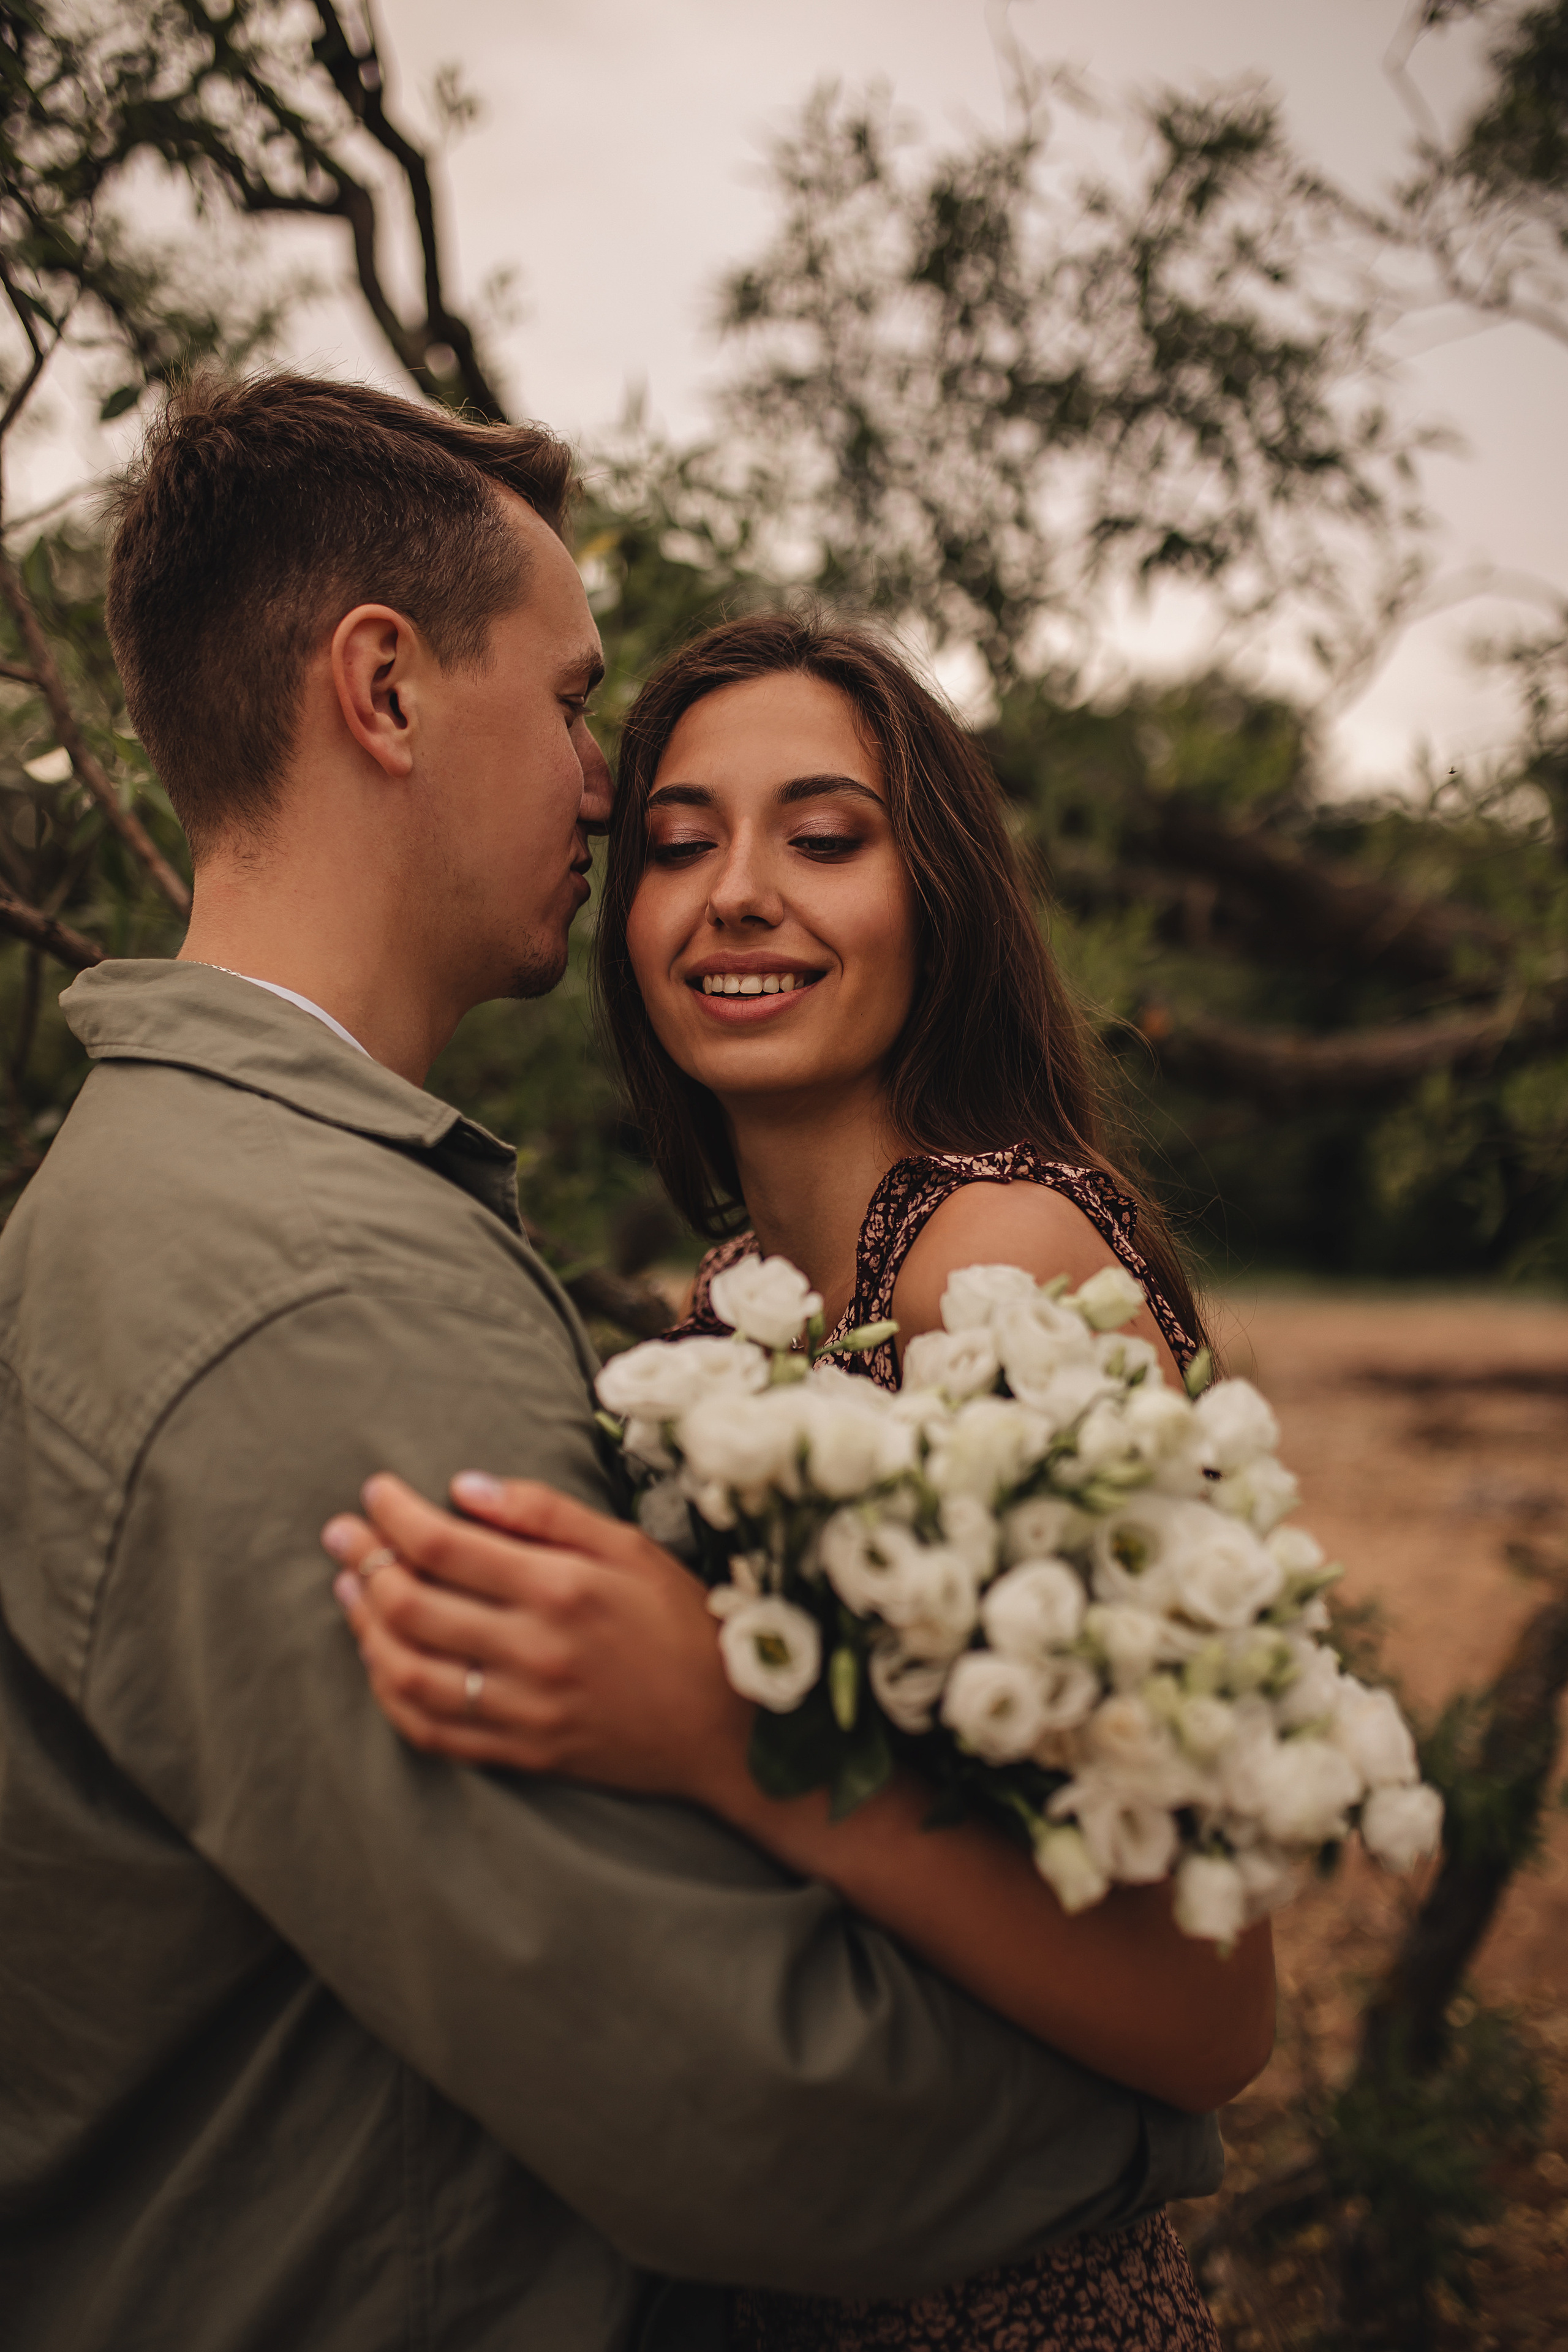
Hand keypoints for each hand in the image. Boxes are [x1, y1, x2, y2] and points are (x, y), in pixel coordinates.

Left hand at [324, 1474, 753, 1804]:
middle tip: (341, 1534)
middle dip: (362, 1561)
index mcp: (562, 1588)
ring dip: (364, 1627)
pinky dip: (390, 1693)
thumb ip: (544, 1512)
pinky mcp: (521, 1754)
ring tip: (352, 1591)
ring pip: (406, 1671)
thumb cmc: (678, 1620)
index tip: (374, 1492)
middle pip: (411, 1605)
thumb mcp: (626, 1547)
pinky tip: (381, 1659)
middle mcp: (535, 1650)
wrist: (725, 1727)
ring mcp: (524, 1709)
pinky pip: (429, 1730)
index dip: (394, 1514)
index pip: (444, 1545)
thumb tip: (462, 1486)